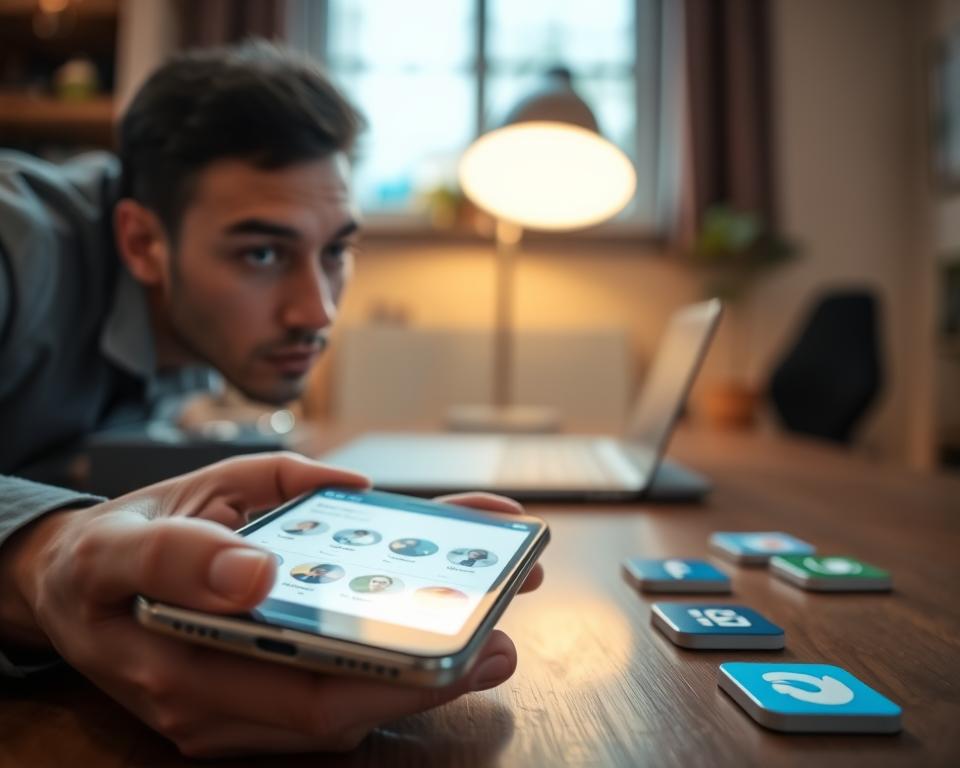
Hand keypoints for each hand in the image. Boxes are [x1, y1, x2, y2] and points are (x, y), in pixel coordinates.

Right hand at [5, 454, 541, 756]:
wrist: (72, 587)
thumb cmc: (102, 558)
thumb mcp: (123, 537)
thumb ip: (186, 547)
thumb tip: (273, 555)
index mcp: (183, 672)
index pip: (308, 698)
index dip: (392, 678)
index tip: (460, 643)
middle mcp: (220, 707)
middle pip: (345, 707)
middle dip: (433, 675)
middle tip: (503, 633)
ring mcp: (241, 707)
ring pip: (346, 698)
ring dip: (424, 666)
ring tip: (494, 622)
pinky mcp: (256, 691)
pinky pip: (330, 681)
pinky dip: (386, 653)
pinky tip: (431, 618)